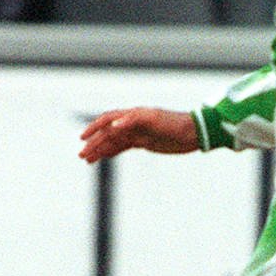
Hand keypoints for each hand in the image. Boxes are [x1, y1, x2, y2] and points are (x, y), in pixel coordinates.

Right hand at [79, 108, 198, 162]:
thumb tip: (114, 124)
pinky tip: (104, 157)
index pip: (108, 120)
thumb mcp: (154, 120)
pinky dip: (112, 151)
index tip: (83, 139)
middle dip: (94, 143)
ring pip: (113, 141)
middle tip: (82, 156)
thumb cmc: (174, 123)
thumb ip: (133, 120)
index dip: (94, 128)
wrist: (193, 132)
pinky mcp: (144, 142)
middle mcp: (132, 123)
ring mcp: (137, 132)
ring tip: (88, 160)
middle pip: (108, 133)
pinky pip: (123, 146)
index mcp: (133, 115)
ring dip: (100, 149)